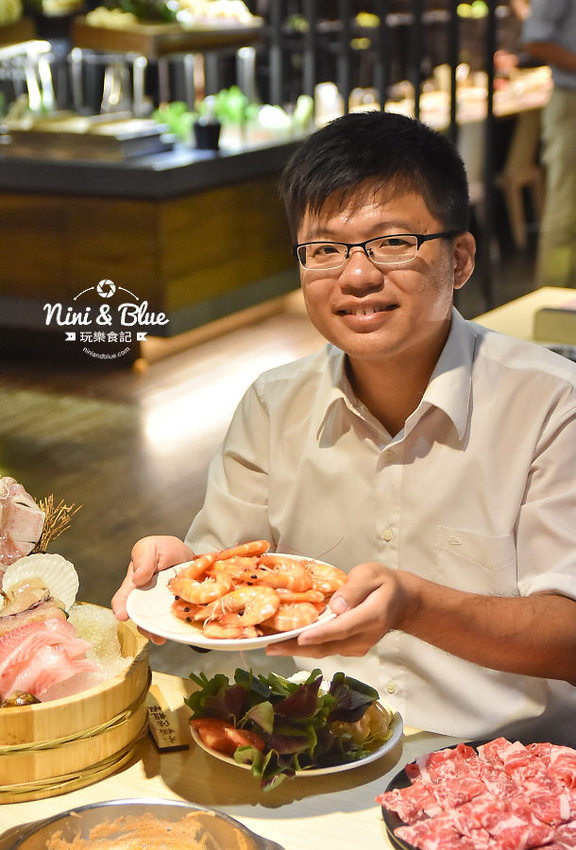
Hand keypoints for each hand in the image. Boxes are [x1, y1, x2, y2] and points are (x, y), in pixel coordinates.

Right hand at [111, 535, 194, 643]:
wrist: (191, 557)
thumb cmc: (164, 551)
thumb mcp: (151, 548)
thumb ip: (143, 559)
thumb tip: (137, 578)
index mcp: (134, 586)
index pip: (123, 599)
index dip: (121, 608)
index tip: (122, 615)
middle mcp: (146, 602)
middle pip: (141, 618)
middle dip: (144, 627)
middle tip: (150, 632)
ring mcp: (162, 609)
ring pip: (157, 624)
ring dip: (159, 631)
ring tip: (162, 637)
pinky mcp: (179, 613)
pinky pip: (177, 623)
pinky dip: (178, 627)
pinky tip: (181, 629)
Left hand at [267, 562, 414, 657]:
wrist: (401, 602)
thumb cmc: (383, 583)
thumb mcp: (371, 574)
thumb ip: (354, 589)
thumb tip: (335, 606)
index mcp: (372, 616)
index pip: (343, 627)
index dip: (321, 634)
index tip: (300, 637)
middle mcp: (365, 637)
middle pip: (328, 645)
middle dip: (298, 647)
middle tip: (270, 647)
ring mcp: (359, 646)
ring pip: (325, 651)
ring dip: (298, 649)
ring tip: (271, 646)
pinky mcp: (352, 649)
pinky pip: (327, 649)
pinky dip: (307, 647)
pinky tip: (287, 641)